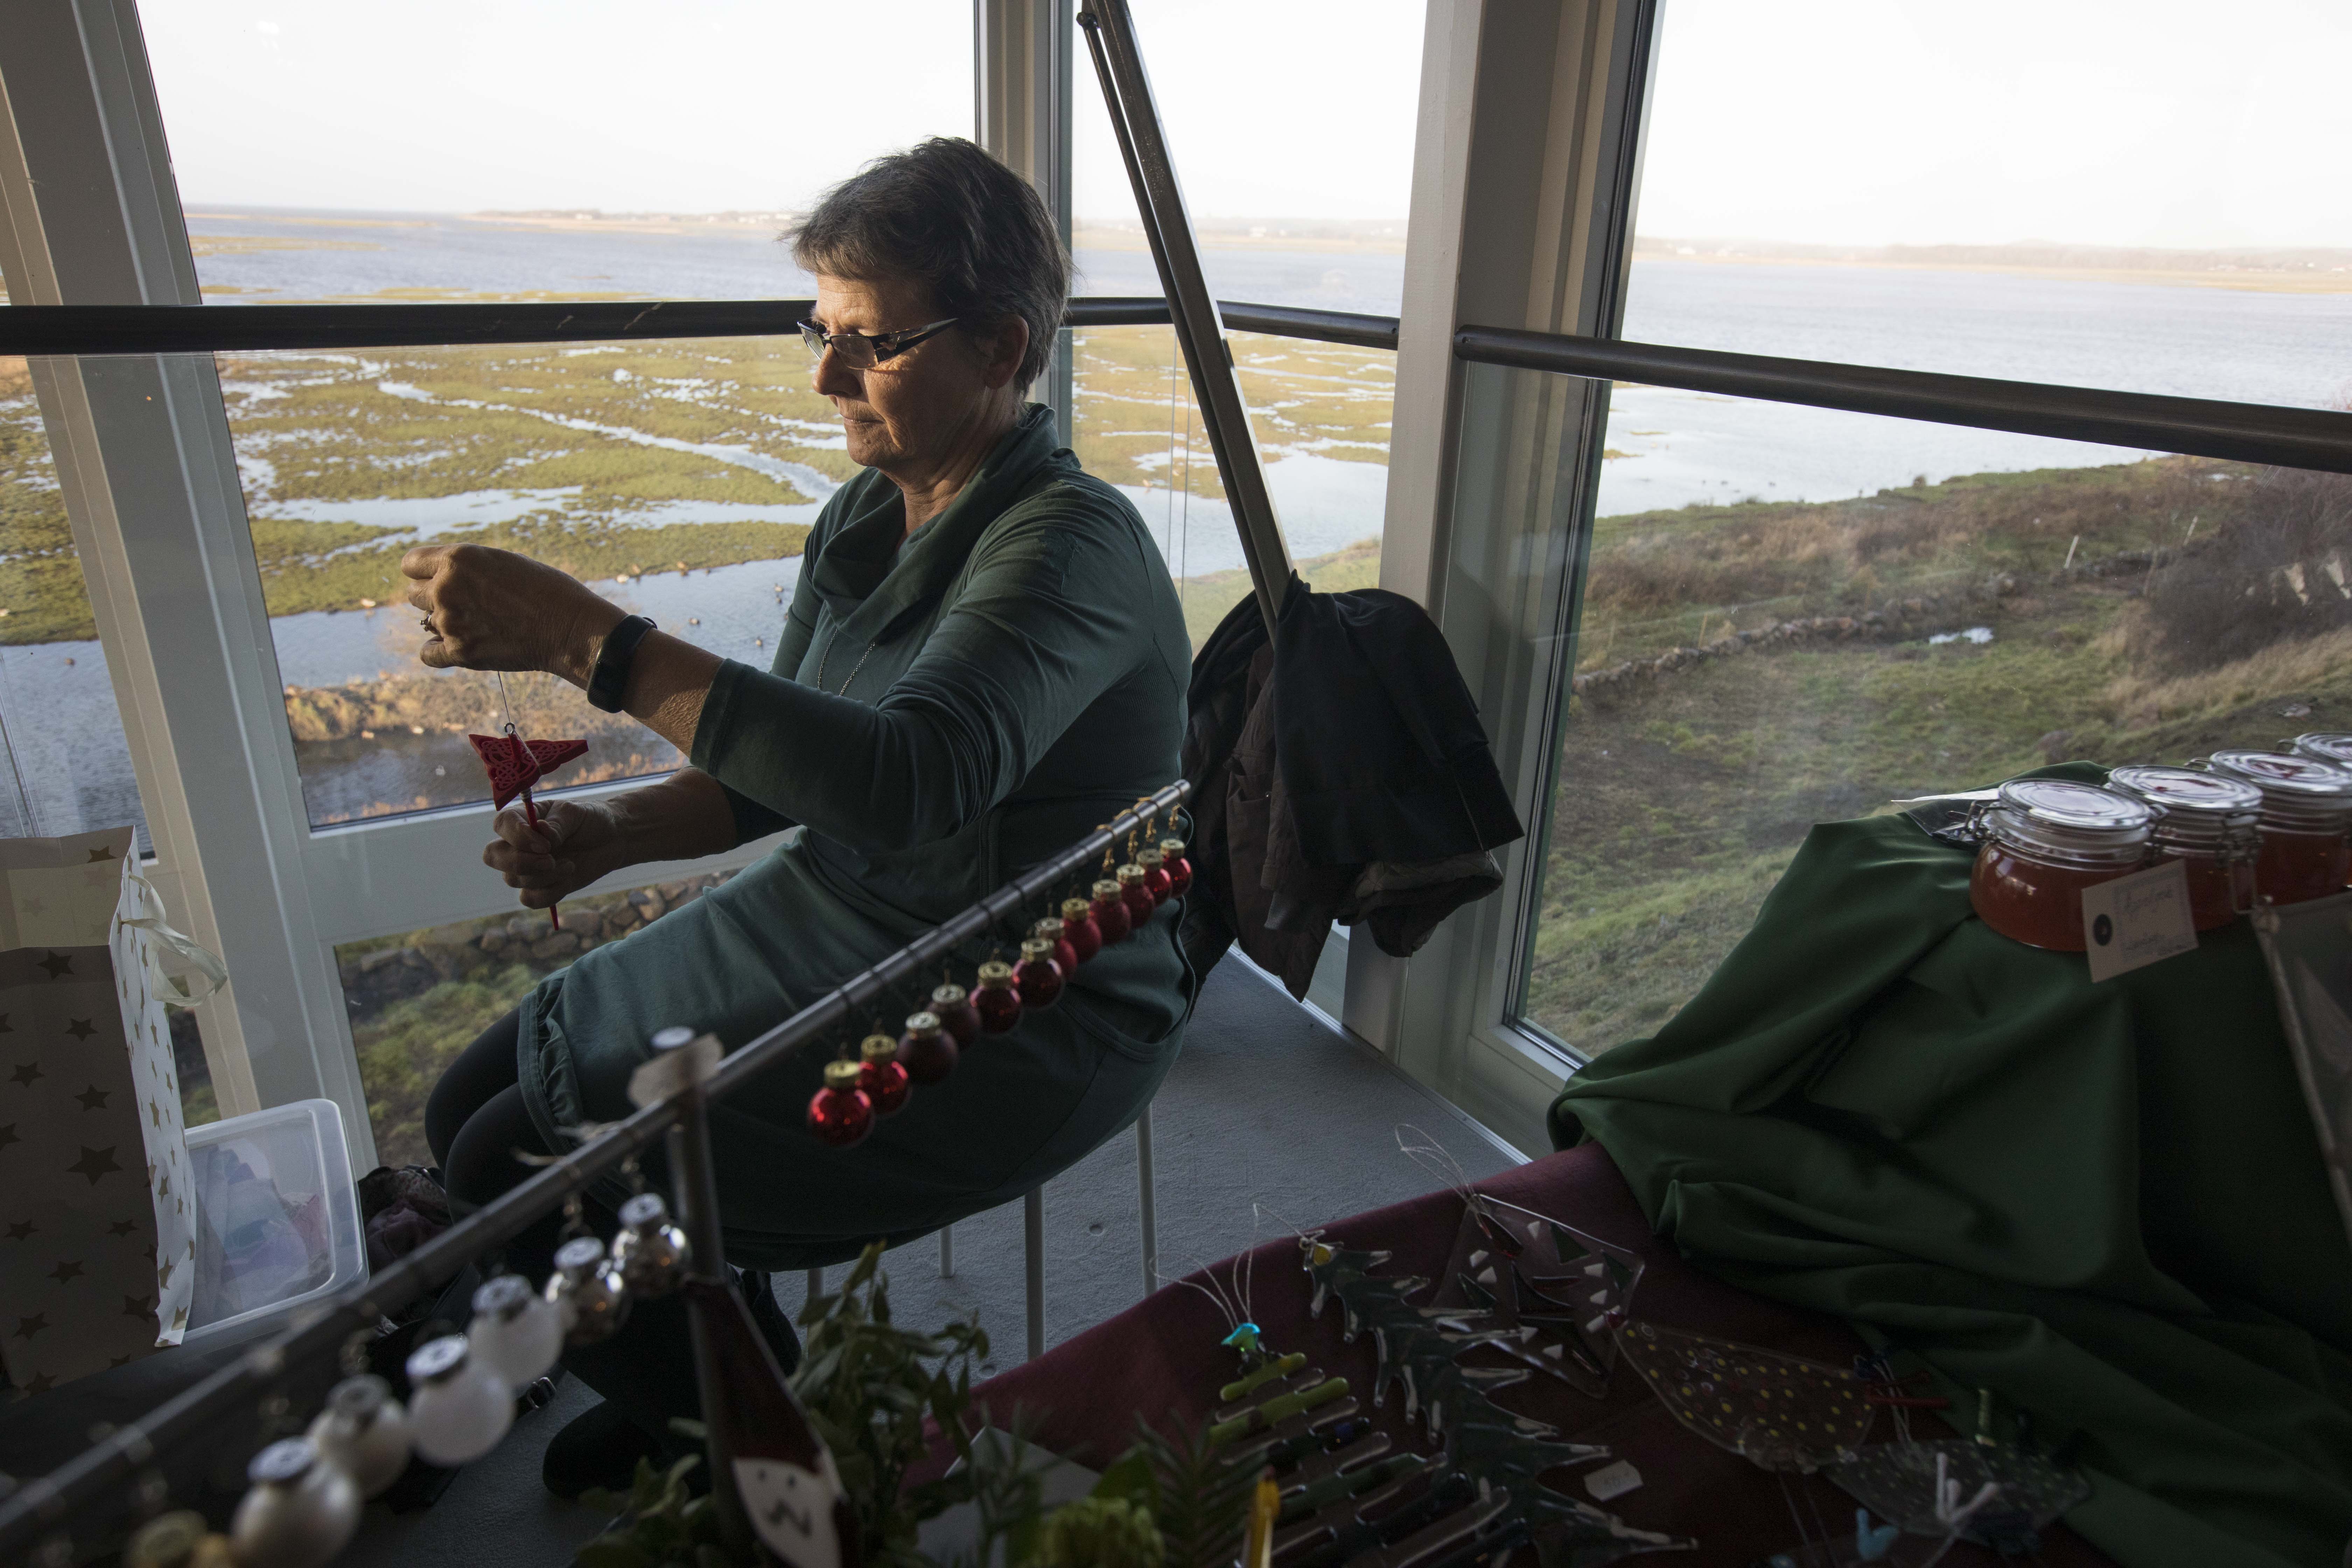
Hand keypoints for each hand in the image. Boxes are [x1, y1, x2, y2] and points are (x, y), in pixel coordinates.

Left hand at [404, 544, 622, 681]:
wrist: (570, 628)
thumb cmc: (546, 590)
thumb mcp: (502, 562)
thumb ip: (467, 568)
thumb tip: (440, 580)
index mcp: (457, 559)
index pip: (410, 563)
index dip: (425, 571)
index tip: (440, 578)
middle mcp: (446, 588)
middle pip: (414, 594)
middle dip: (435, 596)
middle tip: (467, 603)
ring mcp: (450, 622)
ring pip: (425, 622)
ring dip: (445, 622)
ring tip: (477, 624)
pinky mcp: (459, 653)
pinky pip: (428, 654)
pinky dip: (440, 652)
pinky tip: (460, 646)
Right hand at [483, 799, 627, 909]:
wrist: (612, 840)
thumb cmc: (590, 820)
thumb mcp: (576, 813)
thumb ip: (557, 824)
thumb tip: (542, 833)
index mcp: (522, 818)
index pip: (502, 824)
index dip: (517, 836)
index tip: (546, 843)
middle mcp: (517, 843)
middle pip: (492, 856)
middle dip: (519, 862)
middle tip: (550, 860)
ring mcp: (526, 867)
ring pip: (513, 880)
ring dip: (544, 876)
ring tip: (570, 865)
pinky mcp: (540, 887)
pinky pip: (529, 899)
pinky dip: (549, 893)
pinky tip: (567, 879)